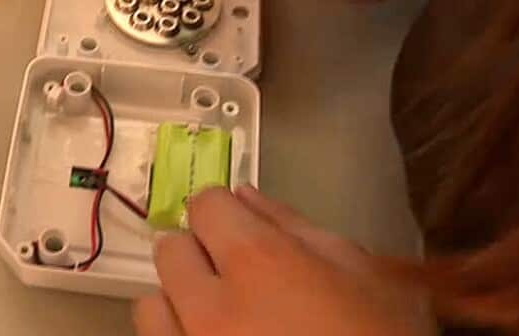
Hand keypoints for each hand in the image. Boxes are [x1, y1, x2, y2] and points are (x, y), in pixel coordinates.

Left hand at [134, 187, 433, 335]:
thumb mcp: (365, 276)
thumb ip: (296, 227)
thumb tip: (246, 195)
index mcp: (259, 264)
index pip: (206, 205)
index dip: (225, 215)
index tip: (241, 231)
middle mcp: (211, 306)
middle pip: (171, 251)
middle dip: (200, 256)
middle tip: (239, 280)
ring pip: (153, 305)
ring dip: (181, 304)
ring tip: (224, 323)